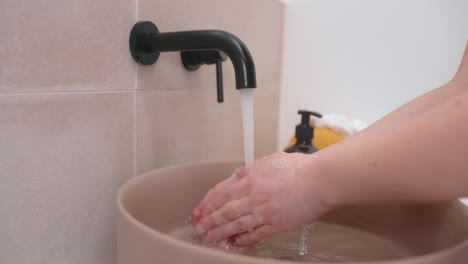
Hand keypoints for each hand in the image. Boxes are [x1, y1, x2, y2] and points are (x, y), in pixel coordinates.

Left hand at [191, 152, 330, 245]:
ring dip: (221, 232)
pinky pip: (255, 234)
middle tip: (200, 227)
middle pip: (225, 211)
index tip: (200, 210)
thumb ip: (251, 168)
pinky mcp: (276, 224)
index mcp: (250, 179)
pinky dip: (244, 240)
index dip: (208, 203)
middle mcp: (254, 197)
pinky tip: (235, 243)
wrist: (321, 180)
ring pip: (236, 224)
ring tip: (211, 237)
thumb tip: (237, 174)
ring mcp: (264, 212)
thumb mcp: (270, 161)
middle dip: (210, 220)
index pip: (222, 193)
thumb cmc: (300, 168)